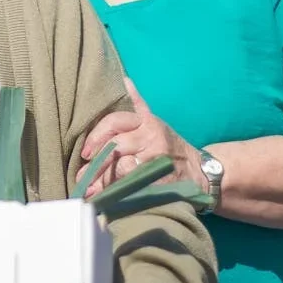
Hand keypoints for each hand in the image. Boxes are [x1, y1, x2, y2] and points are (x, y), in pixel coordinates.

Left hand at [76, 78, 207, 197]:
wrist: (199, 170)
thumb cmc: (169, 146)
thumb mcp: (154, 123)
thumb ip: (135, 110)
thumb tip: (124, 84)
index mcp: (145, 121)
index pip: (114, 122)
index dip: (96, 137)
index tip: (85, 154)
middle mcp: (151, 136)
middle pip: (115, 145)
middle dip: (96, 163)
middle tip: (83, 178)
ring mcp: (157, 158)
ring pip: (123, 167)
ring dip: (104, 180)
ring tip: (92, 191)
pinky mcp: (162, 178)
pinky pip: (137, 183)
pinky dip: (121, 188)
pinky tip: (109, 197)